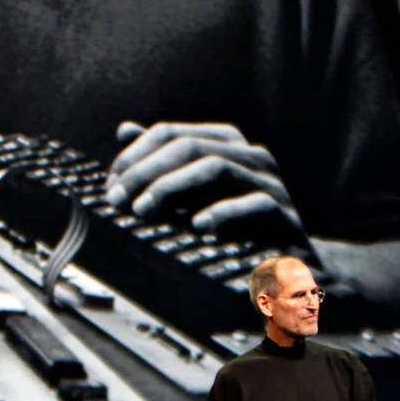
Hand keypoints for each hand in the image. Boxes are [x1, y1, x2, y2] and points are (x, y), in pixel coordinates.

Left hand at [105, 121, 303, 239]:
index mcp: (229, 146)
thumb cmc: (233, 228)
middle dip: (146, 171)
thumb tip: (124, 130)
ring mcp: (273, 185)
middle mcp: (253, 158)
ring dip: (171, 186)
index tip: (110, 185)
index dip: (135, 156)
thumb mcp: (192, 195)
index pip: (171, 134)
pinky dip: (222, 213)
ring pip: (217, 167)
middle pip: (190, 146)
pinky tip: (197, 226)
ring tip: (143, 210)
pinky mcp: (288, 218)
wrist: (289, 271)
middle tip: (118, 199)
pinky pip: (257, 204)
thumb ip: (163, 163)